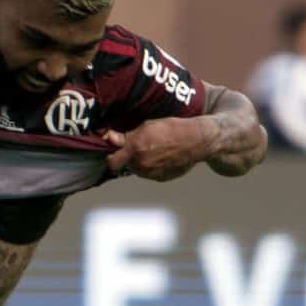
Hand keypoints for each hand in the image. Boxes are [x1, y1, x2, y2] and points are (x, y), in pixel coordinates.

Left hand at [103, 116, 217, 181]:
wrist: (196, 141)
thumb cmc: (173, 128)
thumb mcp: (148, 126)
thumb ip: (127, 136)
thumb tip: (108, 138)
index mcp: (135, 149)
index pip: (111, 162)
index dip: (111, 156)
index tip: (114, 151)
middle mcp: (141, 164)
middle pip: (125, 165)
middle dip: (128, 157)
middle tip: (138, 146)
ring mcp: (151, 174)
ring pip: (137, 170)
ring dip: (139, 163)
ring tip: (152, 151)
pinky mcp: (160, 179)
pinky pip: (149, 174)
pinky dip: (151, 168)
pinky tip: (161, 157)